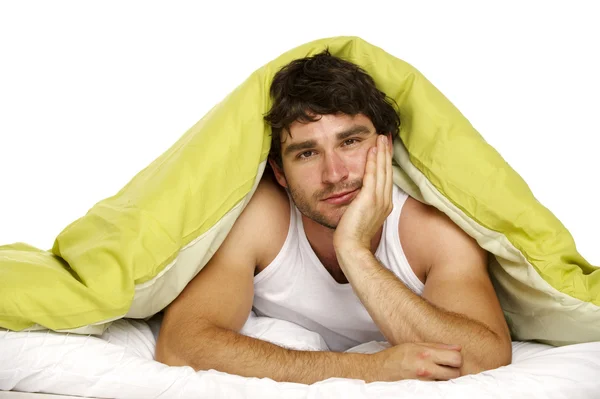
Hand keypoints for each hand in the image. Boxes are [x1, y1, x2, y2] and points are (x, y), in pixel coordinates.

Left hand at [334, 134, 392, 250]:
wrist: (352, 247)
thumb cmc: (353, 236)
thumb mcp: (361, 216)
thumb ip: (363, 204)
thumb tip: (357, 195)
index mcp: (384, 204)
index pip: (387, 178)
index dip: (387, 162)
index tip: (386, 149)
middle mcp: (385, 200)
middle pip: (388, 171)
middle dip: (387, 153)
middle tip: (386, 137)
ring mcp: (378, 200)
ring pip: (382, 170)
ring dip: (382, 153)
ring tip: (381, 138)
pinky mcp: (369, 199)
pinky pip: (372, 176)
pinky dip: (373, 162)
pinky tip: (372, 150)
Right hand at [369, 342, 462, 381]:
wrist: (377, 371)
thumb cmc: (395, 357)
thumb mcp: (414, 345)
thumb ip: (437, 346)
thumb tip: (457, 348)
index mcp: (425, 354)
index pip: (455, 357)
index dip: (456, 357)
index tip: (450, 358)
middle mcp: (426, 368)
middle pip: (456, 372)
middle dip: (453, 369)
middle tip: (445, 367)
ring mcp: (424, 382)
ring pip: (448, 381)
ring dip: (446, 377)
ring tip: (436, 373)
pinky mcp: (421, 391)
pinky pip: (438, 388)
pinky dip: (437, 384)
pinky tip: (429, 379)